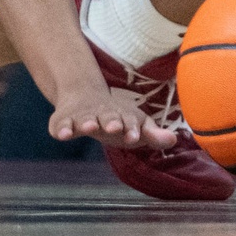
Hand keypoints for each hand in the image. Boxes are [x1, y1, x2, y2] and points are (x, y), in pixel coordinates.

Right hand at [48, 86, 182, 150]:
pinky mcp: (64, 121)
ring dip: (88, 123)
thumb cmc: (117, 118)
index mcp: (122, 117)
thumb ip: (153, 135)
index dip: (132, 129)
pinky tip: (63, 135)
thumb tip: (175, 139)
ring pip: (85, 120)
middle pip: (108, 118)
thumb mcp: (136, 126)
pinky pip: (61, 125)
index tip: (134, 136)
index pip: (130, 122)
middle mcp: (102, 115)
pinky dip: (61, 129)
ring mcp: (82, 117)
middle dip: (112, 122)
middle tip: (114, 127)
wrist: (83, 97)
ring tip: (90, 127)